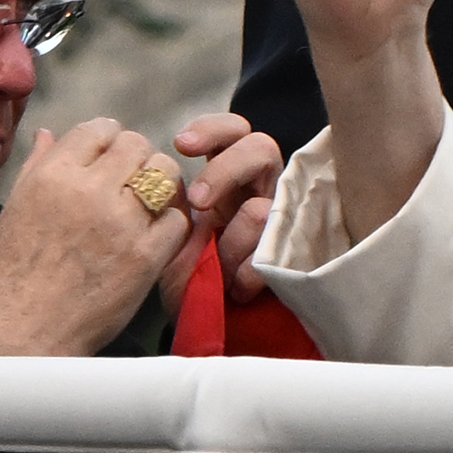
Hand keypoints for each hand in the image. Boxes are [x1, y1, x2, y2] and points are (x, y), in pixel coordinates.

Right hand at [0, 118, 189, 355]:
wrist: (26, 331)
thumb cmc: (14, 274)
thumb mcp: (14, 210)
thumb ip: (36, 166)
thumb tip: (49, 133)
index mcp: (53, 175)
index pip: (99, 129)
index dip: (108, 140)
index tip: (109, 158)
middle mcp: (89, 191)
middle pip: (137, 145)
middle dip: (137, 159)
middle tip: (131, 182)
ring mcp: (122, 223)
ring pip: (165, 174)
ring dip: (161, 184)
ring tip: (148, 204)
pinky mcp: (146, 255)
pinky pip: (177, 219)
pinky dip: (170, 223)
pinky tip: (154, 235)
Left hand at [158, 113, 284, 308]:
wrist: (207, 323)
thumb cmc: (189, 272)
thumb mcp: (172, 232)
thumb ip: (171, 202)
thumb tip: (160, 176)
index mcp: (229, 178)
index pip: (232, 132)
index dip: (212, 129)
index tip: (180, 145)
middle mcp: (259, 190)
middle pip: (261, 147)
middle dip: (225, 169)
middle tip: (197, 202)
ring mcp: (279, 222)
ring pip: (262, 206)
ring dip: (233, 238)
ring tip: (218, 264)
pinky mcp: (292, 256)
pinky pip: (271, 254)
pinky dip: (246, 272)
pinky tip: (234, 288)